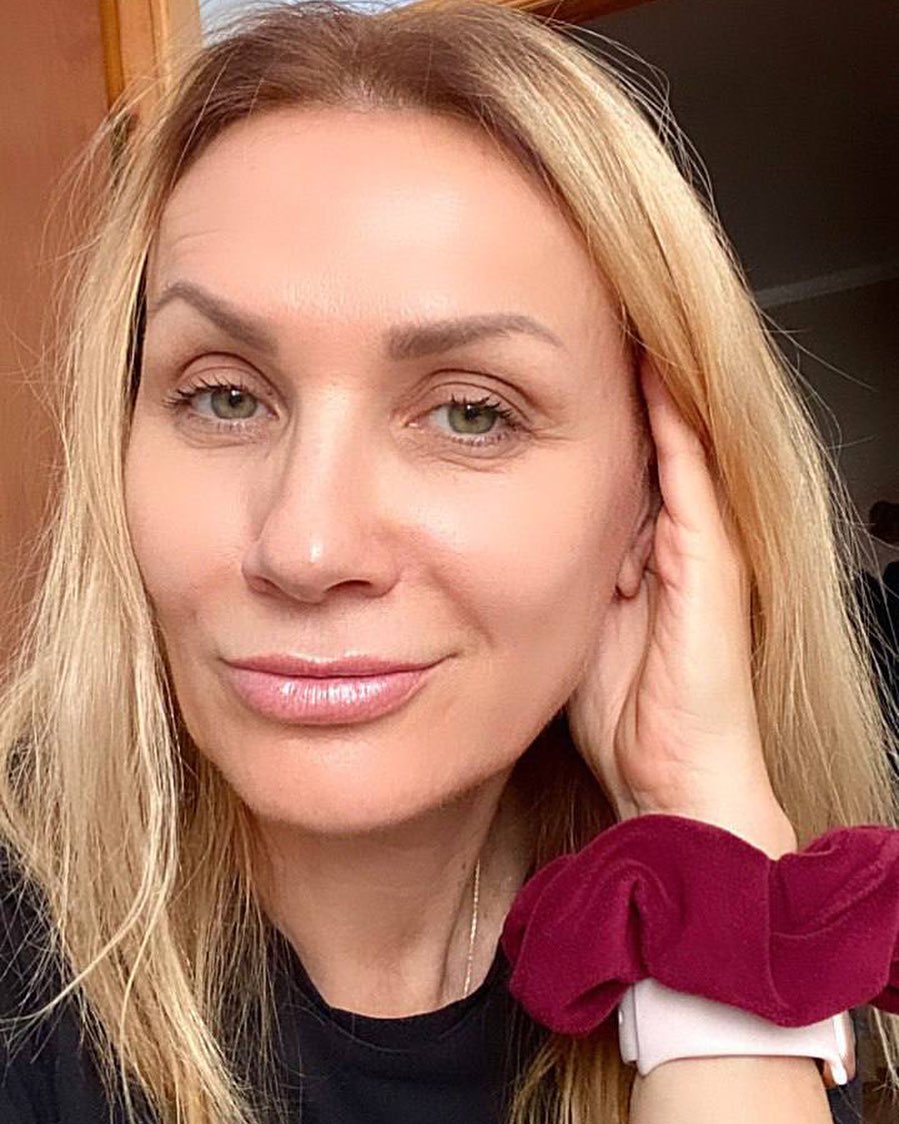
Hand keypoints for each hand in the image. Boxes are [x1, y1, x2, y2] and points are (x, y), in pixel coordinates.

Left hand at [565, 355, 796, 857]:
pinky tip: (644, 366)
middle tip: (577, 316)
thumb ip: (544, 576)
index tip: (544, 364)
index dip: (582, 411)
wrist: (669, 775)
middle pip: (640, 438)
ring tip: (611, 316)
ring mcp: (700, 541)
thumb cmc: (617, 713)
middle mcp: (674, 535)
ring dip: (642, 382)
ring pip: (673, 439)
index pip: (614, 460)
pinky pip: (691, 468)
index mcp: (636, 550)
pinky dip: (669, 416)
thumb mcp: (563, 625)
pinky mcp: (713, 554)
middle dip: (609, 383)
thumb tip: (483, 542)